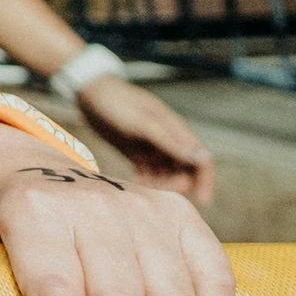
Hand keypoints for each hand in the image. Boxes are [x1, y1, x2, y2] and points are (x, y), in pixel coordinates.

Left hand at [76, 76, 217, 203]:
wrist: (89, 93)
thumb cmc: (117, 104)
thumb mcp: (144, 124)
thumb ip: (171, 142)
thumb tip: (202, 158)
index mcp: (177, 131)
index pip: (202, 161)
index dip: (205, 181)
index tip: (202, 201)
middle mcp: (169, 141)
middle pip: (185, 172)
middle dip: (176, 184)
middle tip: (154, 185)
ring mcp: (153, 147)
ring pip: (168, 175)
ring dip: (160, 184)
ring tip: (140, 181)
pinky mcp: (137, 152)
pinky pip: (150, 173)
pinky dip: (147, 180)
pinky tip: (135, 180)